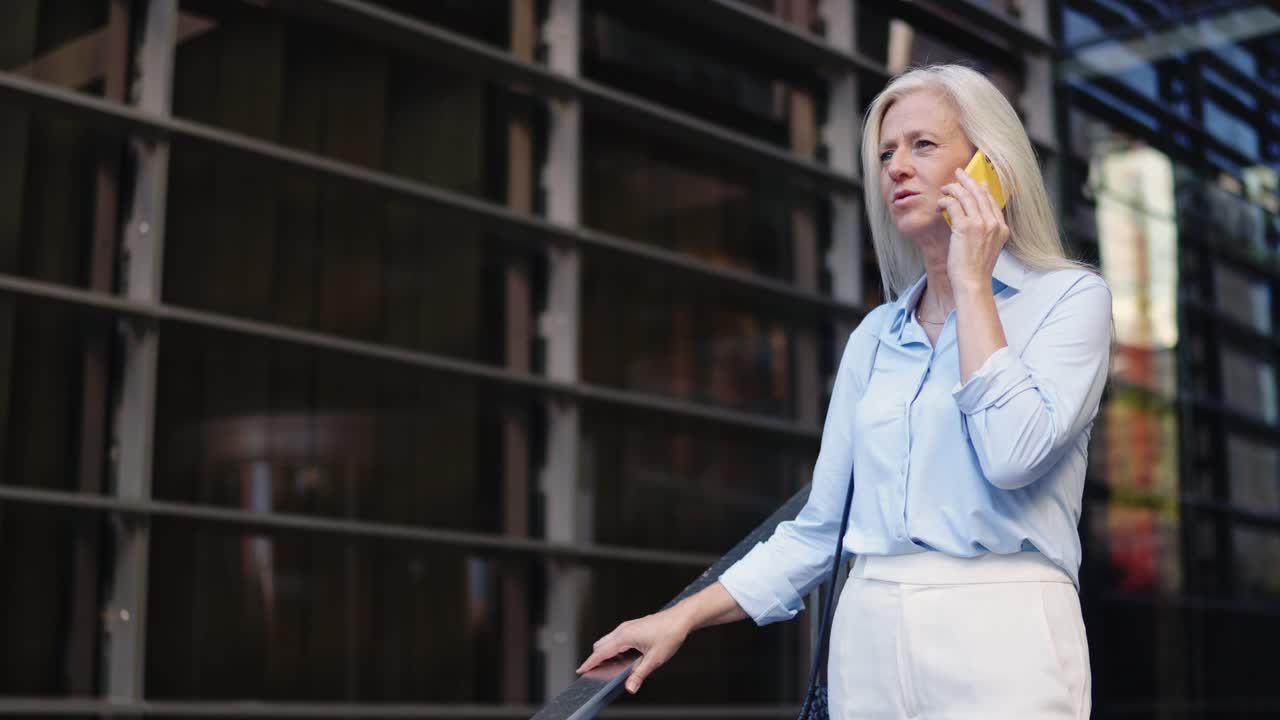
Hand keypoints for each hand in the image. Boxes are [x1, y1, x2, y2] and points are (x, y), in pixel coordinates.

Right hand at [576, 607, 692, 694]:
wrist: (680, 618)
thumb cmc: (669, 634)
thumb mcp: (654, 659)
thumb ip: (639, 674)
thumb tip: (630, 687)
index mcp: (624, 636)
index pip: (601, 652)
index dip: (589, 662)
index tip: (581, 670)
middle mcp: (623, 630)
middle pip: (600, 645)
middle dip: (596, 658)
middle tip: (595, 672)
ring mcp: (627, 627)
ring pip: (608, 641)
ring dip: (606, 653)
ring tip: (610, 667)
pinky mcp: (632, 627)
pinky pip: (616, 638)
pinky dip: (613, 648)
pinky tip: (624, 657)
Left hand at [938, 167, 1008, 290]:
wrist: (973, 282)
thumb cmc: (976, 268)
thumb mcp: (988, 247)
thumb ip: (985, 230)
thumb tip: (976, 214)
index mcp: (1002, 228)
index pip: (992, 201)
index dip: (982, 188)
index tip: (974, 181)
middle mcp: (994, 223)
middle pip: (980, 193)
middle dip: (968, 180)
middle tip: (958, 172)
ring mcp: (980, 224)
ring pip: (966, 196)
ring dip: (953, 189)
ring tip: (944, 188)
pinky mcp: (965, 227)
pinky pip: (953, 205)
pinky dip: (945, 201)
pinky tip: (939, 204)